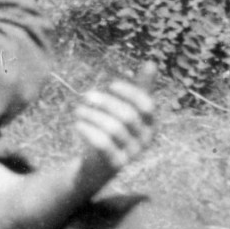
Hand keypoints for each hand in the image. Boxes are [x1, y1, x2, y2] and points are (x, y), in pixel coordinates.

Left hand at [71, 69, 158, 189]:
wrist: (98, 165)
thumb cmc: (114, 131)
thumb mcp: (126, 109)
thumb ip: (139, 89)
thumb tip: (152, 63)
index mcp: (151, 124)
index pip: (147, 105)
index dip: (129, 92)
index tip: (111, 85)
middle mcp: (146, 140)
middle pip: (128, 116)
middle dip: (106, 103)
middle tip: (86, 95)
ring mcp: (132, 154)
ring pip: (114, 130)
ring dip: (93, 116)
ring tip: (78, 110)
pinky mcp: (115, 165)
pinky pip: (103, 145)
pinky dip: (89, 131)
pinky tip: (78, 123)